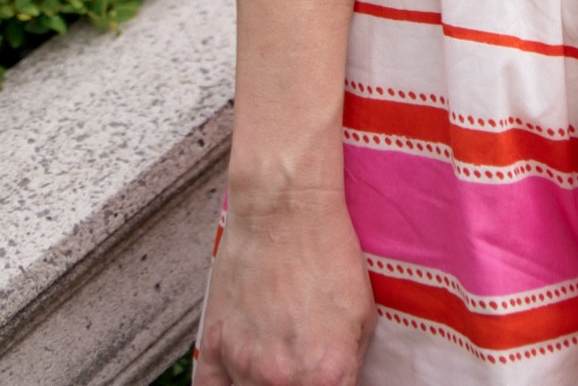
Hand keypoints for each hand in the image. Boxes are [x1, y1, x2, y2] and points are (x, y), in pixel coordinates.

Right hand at [194, 183, 375, 385]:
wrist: (285, 209)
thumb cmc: (328, 250)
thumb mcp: (363, 313)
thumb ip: (349, 364)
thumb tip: (340, 382)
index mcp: (326, 374)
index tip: (328, 379)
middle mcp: (281, 378)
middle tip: (303, 369)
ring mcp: (243, 365)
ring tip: (276, 363)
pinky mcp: (214, 347)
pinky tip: (241, 372)